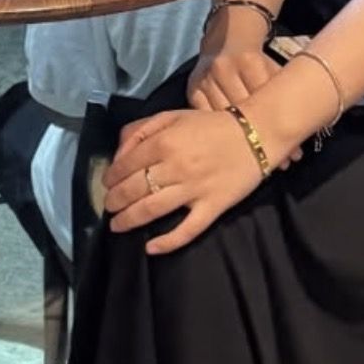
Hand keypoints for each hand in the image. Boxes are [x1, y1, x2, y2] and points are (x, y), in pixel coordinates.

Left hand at [103, 107, 270, 254]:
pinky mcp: (212, 206)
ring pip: (152, 209)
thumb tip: (119, 153)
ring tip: (118, 225)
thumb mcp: (172, 116)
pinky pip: (187, 230)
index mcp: (164, 143)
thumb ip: (142, 129)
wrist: (256, 134)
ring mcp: (194, 190)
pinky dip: (167, 242)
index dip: (111, 177)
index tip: (107, 184)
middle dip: (115, 201)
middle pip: (134, 189)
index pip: (126, 165)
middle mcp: (175, 167)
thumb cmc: (211, 126)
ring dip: (129, 219)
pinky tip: (150, 248)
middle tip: (109, 207)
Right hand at [188, 48, 302, 167]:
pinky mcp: (193, 91)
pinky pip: (205, 120)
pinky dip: (220, 137)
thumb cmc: (256, 58)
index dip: (280, 128)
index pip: (265, 100)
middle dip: (264, 141)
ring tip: (261, 165)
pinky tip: (233, 153)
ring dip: (242, 145)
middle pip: (245, 113)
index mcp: (249, 61)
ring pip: (224, 120)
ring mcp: (206, 80)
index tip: (294, 152)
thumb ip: (281, 91)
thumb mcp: (272, 67)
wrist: (225, 38)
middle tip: (280, 165)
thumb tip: (302, 126)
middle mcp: (224, 70)